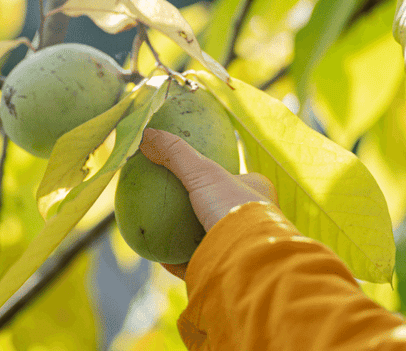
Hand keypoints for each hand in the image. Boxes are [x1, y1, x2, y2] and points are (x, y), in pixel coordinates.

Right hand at [139, 128, 277, 277]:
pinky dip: (178, 261)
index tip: (194, 174)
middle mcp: (256, 223)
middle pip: (224, 211)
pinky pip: (198, 264)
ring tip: (161, 229)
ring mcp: (241, 249)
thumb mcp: (203, 172)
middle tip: (175, 203)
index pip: (240, 180)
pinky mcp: (227, 271)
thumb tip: (145, 133)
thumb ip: (175, 153)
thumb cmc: (233, 208)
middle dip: (202, 208)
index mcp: (260, 196)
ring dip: (189, 236)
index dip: (219, 176)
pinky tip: (158, 256)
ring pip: (213, 239)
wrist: (247, 260)